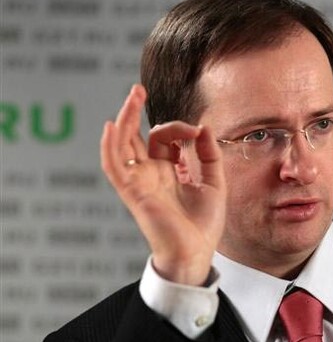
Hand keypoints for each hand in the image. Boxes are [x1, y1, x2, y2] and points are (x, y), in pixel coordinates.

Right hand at [101, 84, 225, 285]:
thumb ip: (209, 154)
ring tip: (131, 96)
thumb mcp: (214, 182)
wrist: (196, 252)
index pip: (164, 138)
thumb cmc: (204, 224)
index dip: (179, 128)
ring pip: (122, 146)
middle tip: (138, 89)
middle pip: (137, 136)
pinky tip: (112, 127)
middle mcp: (151, 174)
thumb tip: (203, 126)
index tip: (198, 131)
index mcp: (169, 171)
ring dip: (124, 121)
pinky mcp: (133, 192)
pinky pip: (114, 167)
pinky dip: (110, 147)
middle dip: (136, 111)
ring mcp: (140, 182)